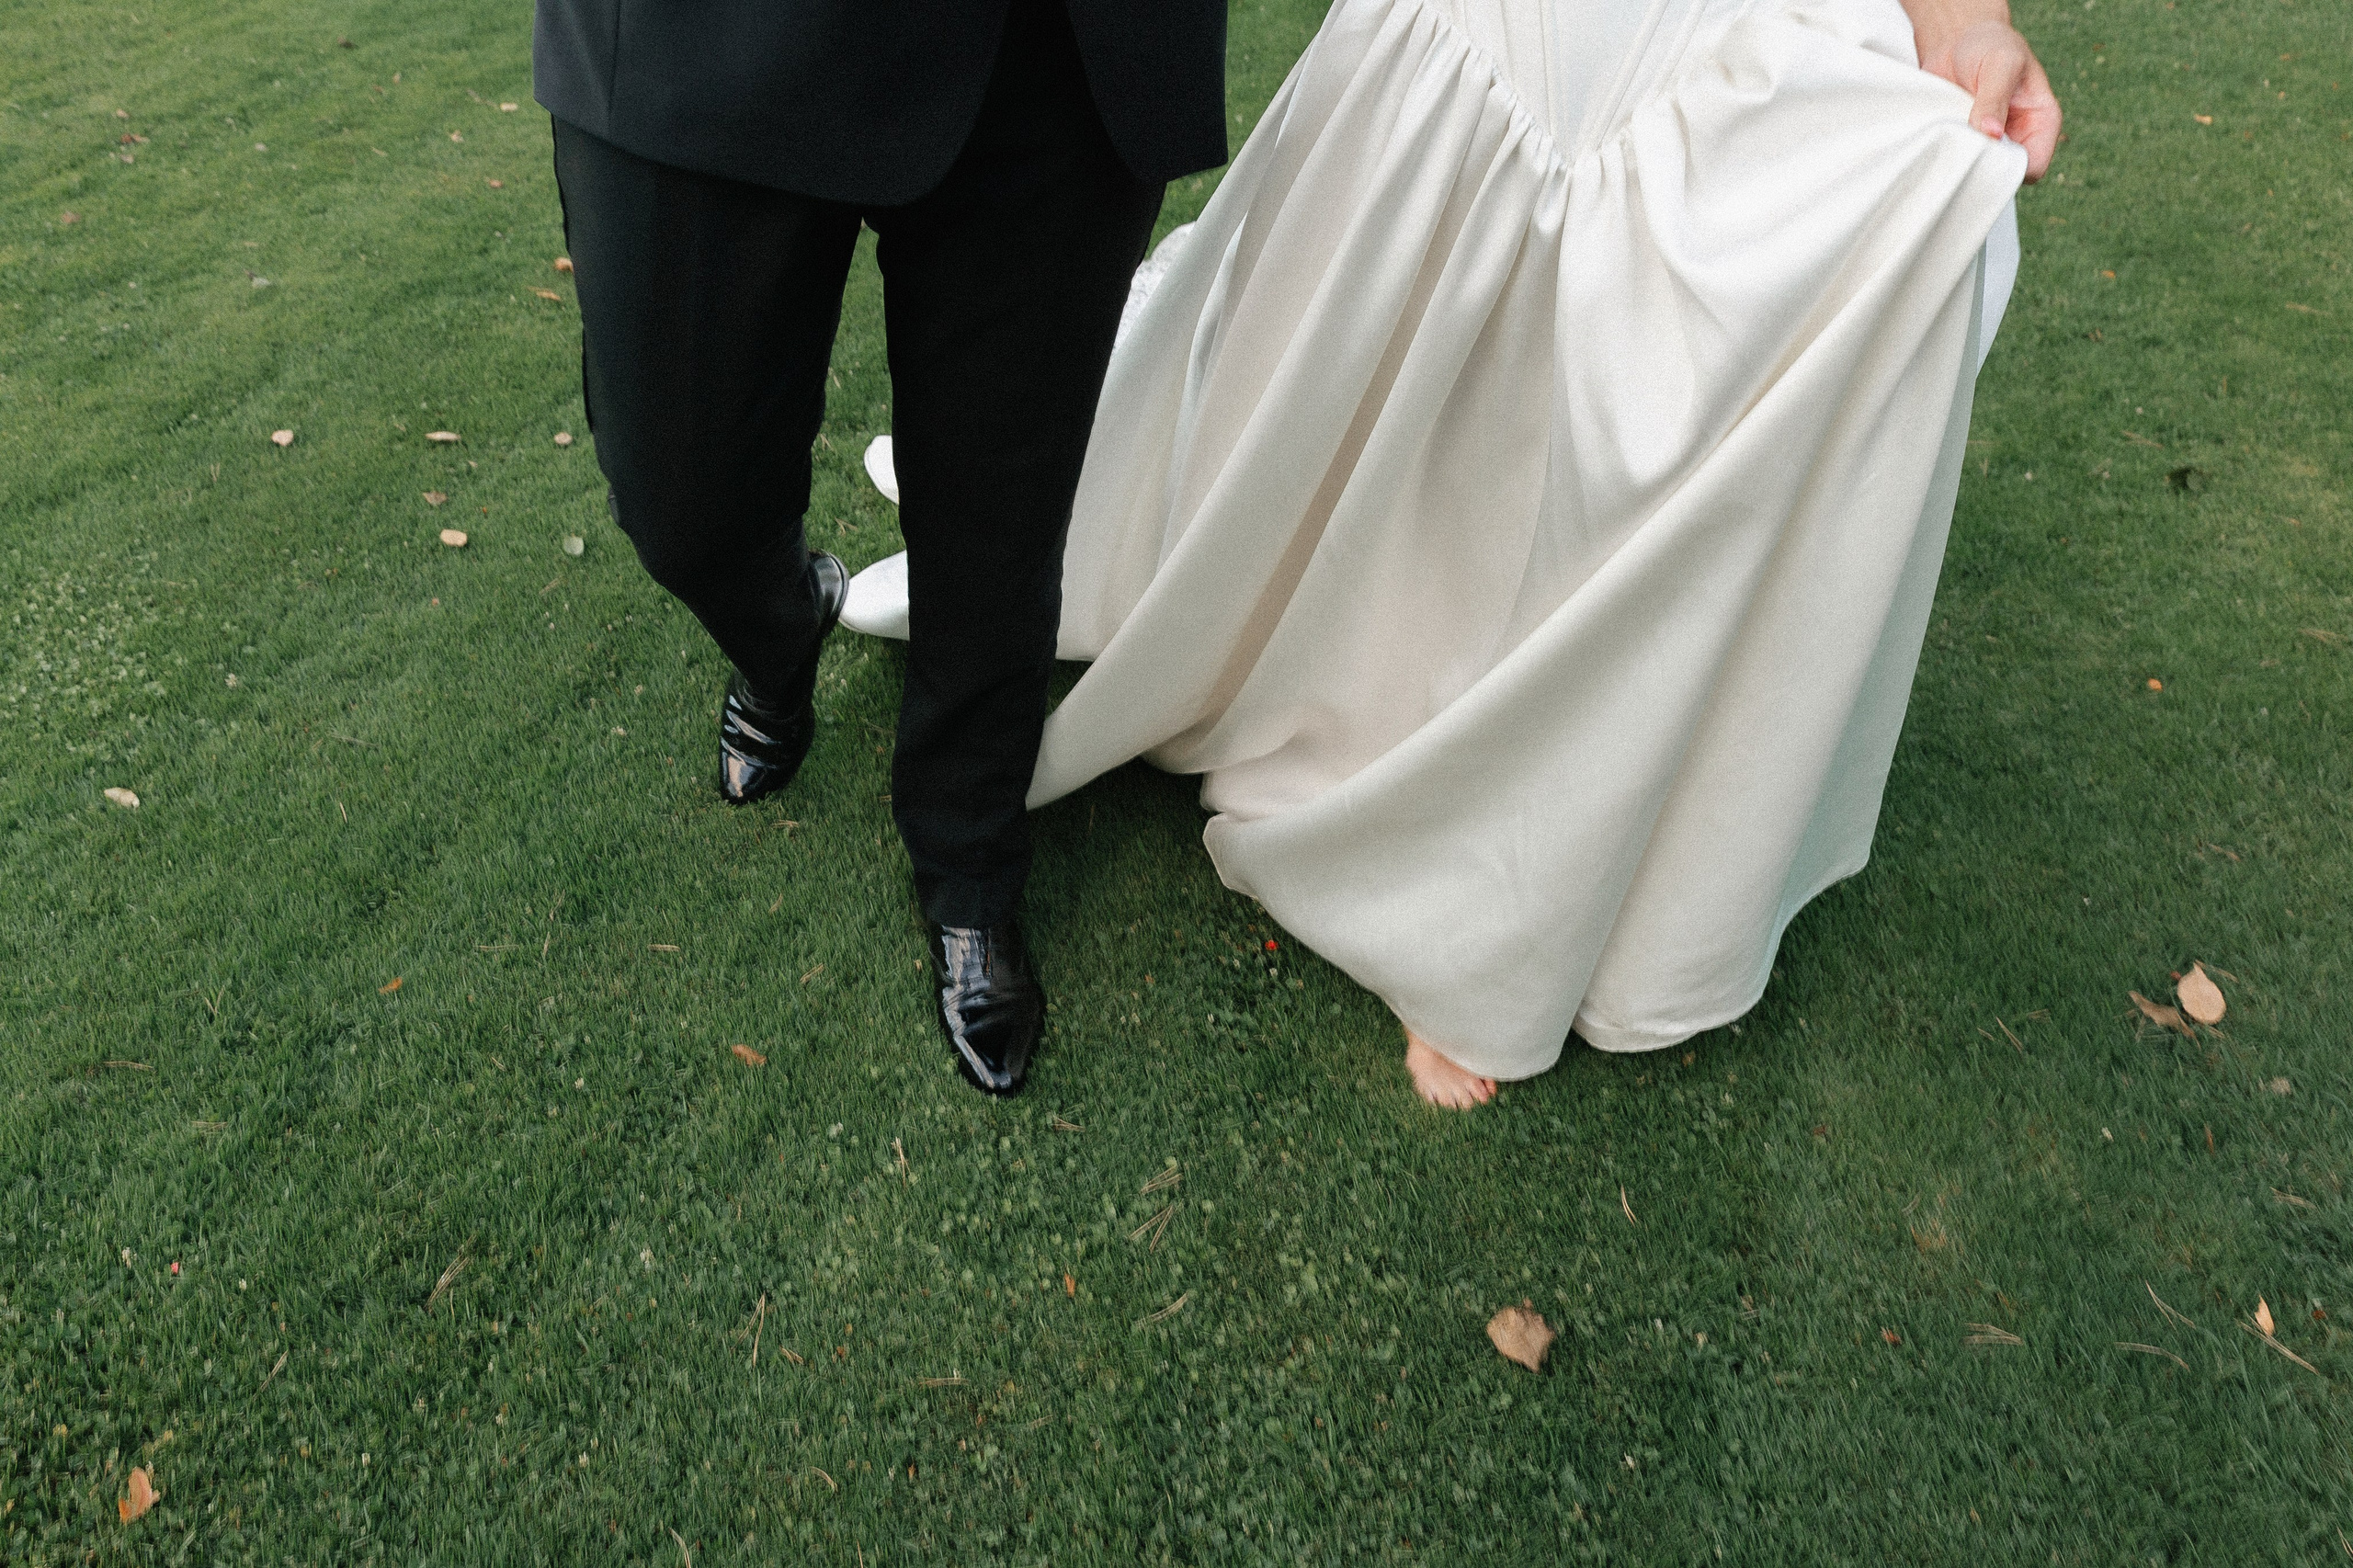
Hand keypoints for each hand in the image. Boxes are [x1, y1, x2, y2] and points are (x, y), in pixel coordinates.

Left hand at [1899, 0, 2062, 181]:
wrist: (1957, 40)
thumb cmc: (1989, 45)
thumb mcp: (2000, 64)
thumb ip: (1995, 100)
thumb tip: (1991, 135)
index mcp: (2040, 122)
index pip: (2034, 165)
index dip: (2012, 169)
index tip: (1985, 155)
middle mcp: (2017, 137)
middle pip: (2004, 175)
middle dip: (1983, 169)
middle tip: (1961, 149)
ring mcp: (1989, 143)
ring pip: (1977, 172)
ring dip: (1961, 161)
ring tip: (1948, 139)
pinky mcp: (1964, 142)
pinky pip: (1956, 162)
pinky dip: (1945, 155)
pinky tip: (1937, 141)